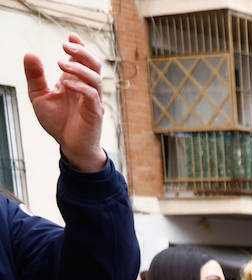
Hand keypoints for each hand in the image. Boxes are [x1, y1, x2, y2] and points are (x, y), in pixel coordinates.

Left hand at [24, 34, 106, 172]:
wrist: (69, 145)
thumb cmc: (58, 122)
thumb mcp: (39, 96)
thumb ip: (35, 76)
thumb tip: (30, 53)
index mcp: (74, 81)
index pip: (81, 59)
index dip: (79, 46)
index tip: (71, 35)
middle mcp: (86, 88)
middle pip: (94, 64)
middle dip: (82, 52)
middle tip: (65, 44)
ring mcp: (93, 100)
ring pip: (95, 77)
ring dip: (79, 68)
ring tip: (60, 64)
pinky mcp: (95, 112)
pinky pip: (92, 95)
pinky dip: (80, 87)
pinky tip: (66, 84)